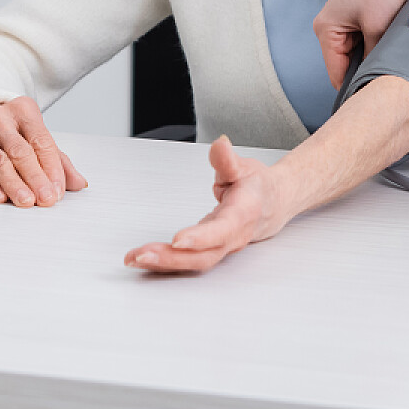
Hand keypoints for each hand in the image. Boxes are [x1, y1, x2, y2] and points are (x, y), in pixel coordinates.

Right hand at [0, 96, 87, 206]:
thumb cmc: (9, 132)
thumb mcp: (35, 136)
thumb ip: (58, 160)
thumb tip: (79, 183)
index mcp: (23, 110)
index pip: (41, 140)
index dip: (52, 167)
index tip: (59, 190)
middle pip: (20, 152)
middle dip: (36, 178)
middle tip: (47, 199)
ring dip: (15, 184)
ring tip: (27, 201)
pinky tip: (1, 197)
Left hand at [123, 137, 287, 273]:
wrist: (274, 204)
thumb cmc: (258, 186)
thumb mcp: (246, 166)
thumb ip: (228, 159)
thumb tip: (220, 144)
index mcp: (243, 214)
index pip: (222, 230)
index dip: (200, 238)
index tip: (177, 240)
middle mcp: (232, 237)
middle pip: (203, 256)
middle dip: (171, 259)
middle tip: (141, 255)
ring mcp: (221, 248)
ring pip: (194, 263)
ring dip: (163, 263)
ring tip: (134, 258)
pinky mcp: (210, 251)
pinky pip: (189, 261)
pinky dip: (166, 262)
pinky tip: (145, 258)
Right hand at [313, 0, 408, 88]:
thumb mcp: (377, 28)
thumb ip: (376, 58)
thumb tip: (383, 83)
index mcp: (326, 30)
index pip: (337, 74)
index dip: (355, 90)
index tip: (376, 106)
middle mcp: (337, 27)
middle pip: (351, 65)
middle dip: (371, 74)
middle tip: (392, 91)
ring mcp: (354, 21)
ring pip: (367, 53)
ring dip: (382, 58)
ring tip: (399, 72)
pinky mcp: (372, 15)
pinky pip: (378, 40)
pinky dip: (388, 46)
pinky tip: (402, 54)